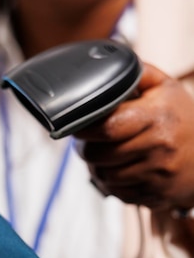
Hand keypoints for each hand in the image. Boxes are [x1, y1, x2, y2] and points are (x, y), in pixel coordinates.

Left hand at [73, 62, 193, 210]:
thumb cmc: (181, 118)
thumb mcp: (164, 88)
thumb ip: (134, 74)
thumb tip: (104, 63)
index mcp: (156, 117)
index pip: (105, 127)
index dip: (84, 128)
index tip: (77, 125)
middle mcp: (159, 146)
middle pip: (98, 154)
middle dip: (86, 149)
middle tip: (89, 142)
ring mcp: (158, 174)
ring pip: (104, 176)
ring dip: (97, 167)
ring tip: (105, 156)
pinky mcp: (156, 194)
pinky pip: (117, 193)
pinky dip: (112, 184)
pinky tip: (120, 171)